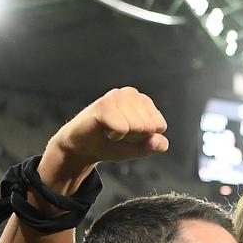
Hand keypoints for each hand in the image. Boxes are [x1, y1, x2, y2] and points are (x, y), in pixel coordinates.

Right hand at [44, 87, 169, 172]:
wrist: (83, 149)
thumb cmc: (111, 144)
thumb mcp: (139, 149)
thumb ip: (155, 146)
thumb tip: (157, 139)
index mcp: (144, 102)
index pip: (160, 126)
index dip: (145, 138)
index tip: (129, 135)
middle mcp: (132, 94)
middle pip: (150, 127)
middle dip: (134, 138)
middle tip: (117, 134)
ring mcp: (117, 96)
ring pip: (138, 127)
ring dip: (123, 136)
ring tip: (110, 131)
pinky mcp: (104, 104)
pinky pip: (122, 128)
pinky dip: (114, 136)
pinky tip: (104, 130)